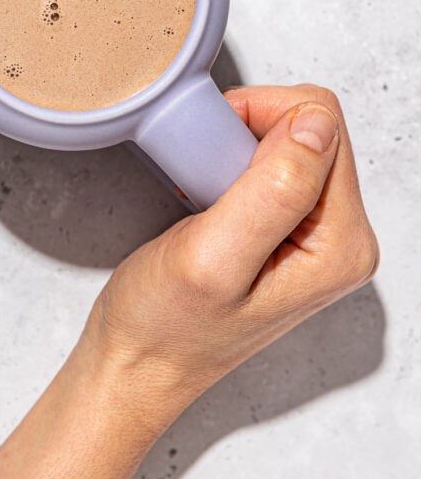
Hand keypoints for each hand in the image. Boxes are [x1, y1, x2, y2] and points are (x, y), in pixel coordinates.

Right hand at [82, 84, 379, 433]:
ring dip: (239, 146)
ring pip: (290, 139)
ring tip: (205, 188)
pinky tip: (208, 194)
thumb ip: (273, 189)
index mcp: (340, 244)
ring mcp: (314, 234)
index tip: (214, 150)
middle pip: (313, 127)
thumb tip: (317, 124)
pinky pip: (271, 162)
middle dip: (251, 129)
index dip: (260, 116)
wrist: (139, 362)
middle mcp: (340, 238)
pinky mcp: (287, 229)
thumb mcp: (212, 257)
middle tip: (206, 172)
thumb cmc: (165, 326)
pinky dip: (232, 162)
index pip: (323, 124)